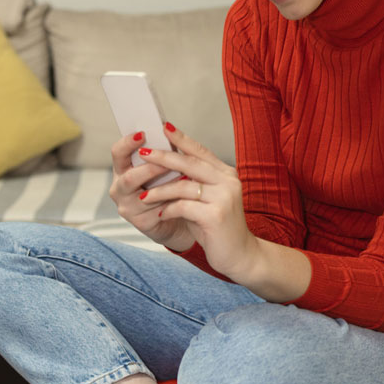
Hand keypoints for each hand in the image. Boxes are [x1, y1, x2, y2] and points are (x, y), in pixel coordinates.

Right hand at [108, 129, 193, 250]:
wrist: (177, 216)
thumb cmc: (169, 186)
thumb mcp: (164, 165)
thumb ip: (162, 150)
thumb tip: (168, 127)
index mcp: (122, 169)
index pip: (118, 153)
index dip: (127, 143)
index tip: (143, 134)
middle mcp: (120, 188)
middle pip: (129, 177)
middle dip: (150, 169)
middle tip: (168, 161)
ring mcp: (127, 206)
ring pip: (144, 195)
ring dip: (165, 185)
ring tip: (183, 176)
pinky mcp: (140, 222)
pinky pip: (156, 210)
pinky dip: (171, 201)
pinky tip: (184, 195)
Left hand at [135, 122, 262, 277]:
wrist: (240, 255)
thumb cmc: (219, 227)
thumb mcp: (209, 200)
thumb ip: (195, 183)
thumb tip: (166, 167)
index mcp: (226, 174)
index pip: (201, 151)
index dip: (181, 139)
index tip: (163, 128)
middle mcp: (228, 182)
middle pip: (190, 163)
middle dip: (163, 157)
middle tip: (143, 152)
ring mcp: (223, 198)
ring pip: (183, 185)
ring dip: (159, 191)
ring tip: (143, 196)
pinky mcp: (215, 215)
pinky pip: (183, 207)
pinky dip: (168, 210)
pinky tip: (161, 215)